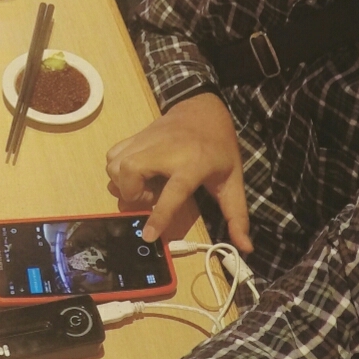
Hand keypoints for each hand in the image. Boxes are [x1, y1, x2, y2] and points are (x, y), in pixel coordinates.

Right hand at [106, 93, 250, 251]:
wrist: (205, 111)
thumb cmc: (219, 148)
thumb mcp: (233, 181)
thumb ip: (237, 215)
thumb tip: (246, 247)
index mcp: (192, 164)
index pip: (172, 192)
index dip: (159, 215)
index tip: (148, 236)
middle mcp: (165, 151)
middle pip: (131, 173)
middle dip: (132, 194)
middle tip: (149, 197)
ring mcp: (146, 141)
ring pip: (116, 165)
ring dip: (122, 183)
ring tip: (142, 186)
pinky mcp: (135, 136)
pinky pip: (112, 155)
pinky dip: (116, 169)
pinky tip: (133, 174)